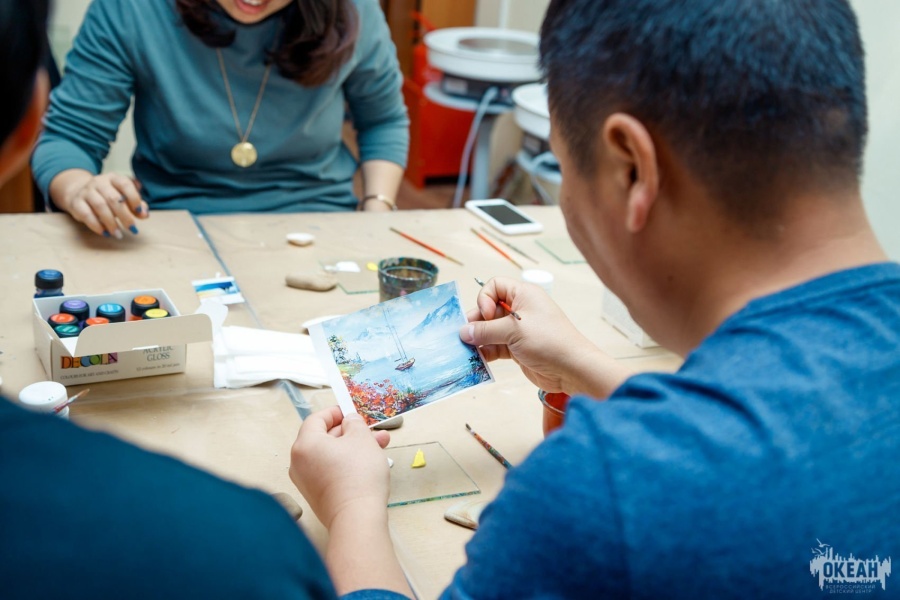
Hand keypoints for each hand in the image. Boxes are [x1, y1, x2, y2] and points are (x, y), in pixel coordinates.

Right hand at [57, 172, 148, 237]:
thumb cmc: (108, 196)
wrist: (79, 192)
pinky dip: (96, 225)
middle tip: (132, 229)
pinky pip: (86, 214)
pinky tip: (105, 233)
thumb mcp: (123, 197)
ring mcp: (86, 191)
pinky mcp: (76, 203)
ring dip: (111, 223)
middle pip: (113, 198)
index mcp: (114, 178)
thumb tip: (145, 214)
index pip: (125, 184)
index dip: (134, 198)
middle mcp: (99, 182)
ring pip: (100, 206)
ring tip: (118, 235)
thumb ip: (136, 204)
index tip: (140, 213)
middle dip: (125, 216)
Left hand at [290, 406, 390, 528]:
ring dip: (353, 448)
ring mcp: (306, 481)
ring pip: (330, 455)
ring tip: (379, 445)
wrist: (357, 518)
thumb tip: (349, 421)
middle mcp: (299, 462)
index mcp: (305, 444)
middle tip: (371, 430)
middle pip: (324, 438)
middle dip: (350, 432)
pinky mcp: (316, 495)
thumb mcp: (362, 438)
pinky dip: (346, 463)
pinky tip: (368, 462)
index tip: (351, 411)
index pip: (316, 419)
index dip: (335, 412)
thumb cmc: (358, 474)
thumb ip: (354, 423)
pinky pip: (329, 470)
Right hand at [460, 277, 631, 396]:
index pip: (495, 286)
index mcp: (523, 295)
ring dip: (478, 340)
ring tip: (466, 350)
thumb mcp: (514, 331)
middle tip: (465, 336)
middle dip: (476, 322)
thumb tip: (464, 332)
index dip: (485, 298)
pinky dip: (486, 352)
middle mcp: (520, 310)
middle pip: (489, 310)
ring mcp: (518, 330)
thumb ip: (487, 330)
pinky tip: (476, 360)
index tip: (487, 315)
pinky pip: (495, 346)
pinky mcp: (517, 349)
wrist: (572, 369)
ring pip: (490, 330)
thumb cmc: (548, 341)